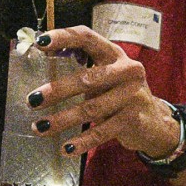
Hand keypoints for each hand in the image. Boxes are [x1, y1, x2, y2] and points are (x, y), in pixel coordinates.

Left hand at [26, 26, 177, 159]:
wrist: (153, 122)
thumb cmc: (119, 94)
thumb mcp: (105, 76)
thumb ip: (81, 71)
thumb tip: (41, 73)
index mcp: (113, 54)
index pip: (87, 38)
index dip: (63, 38)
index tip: (40, 43)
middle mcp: (126, 70)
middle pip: (87, 78)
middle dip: (58, 90)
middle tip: (32, 100)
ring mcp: (132, 95)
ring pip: (91, 108)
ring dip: (62, 120)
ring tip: (39, 127)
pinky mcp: (133, 119)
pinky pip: (102, 132)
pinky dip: (82, 142)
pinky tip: (65, 148)